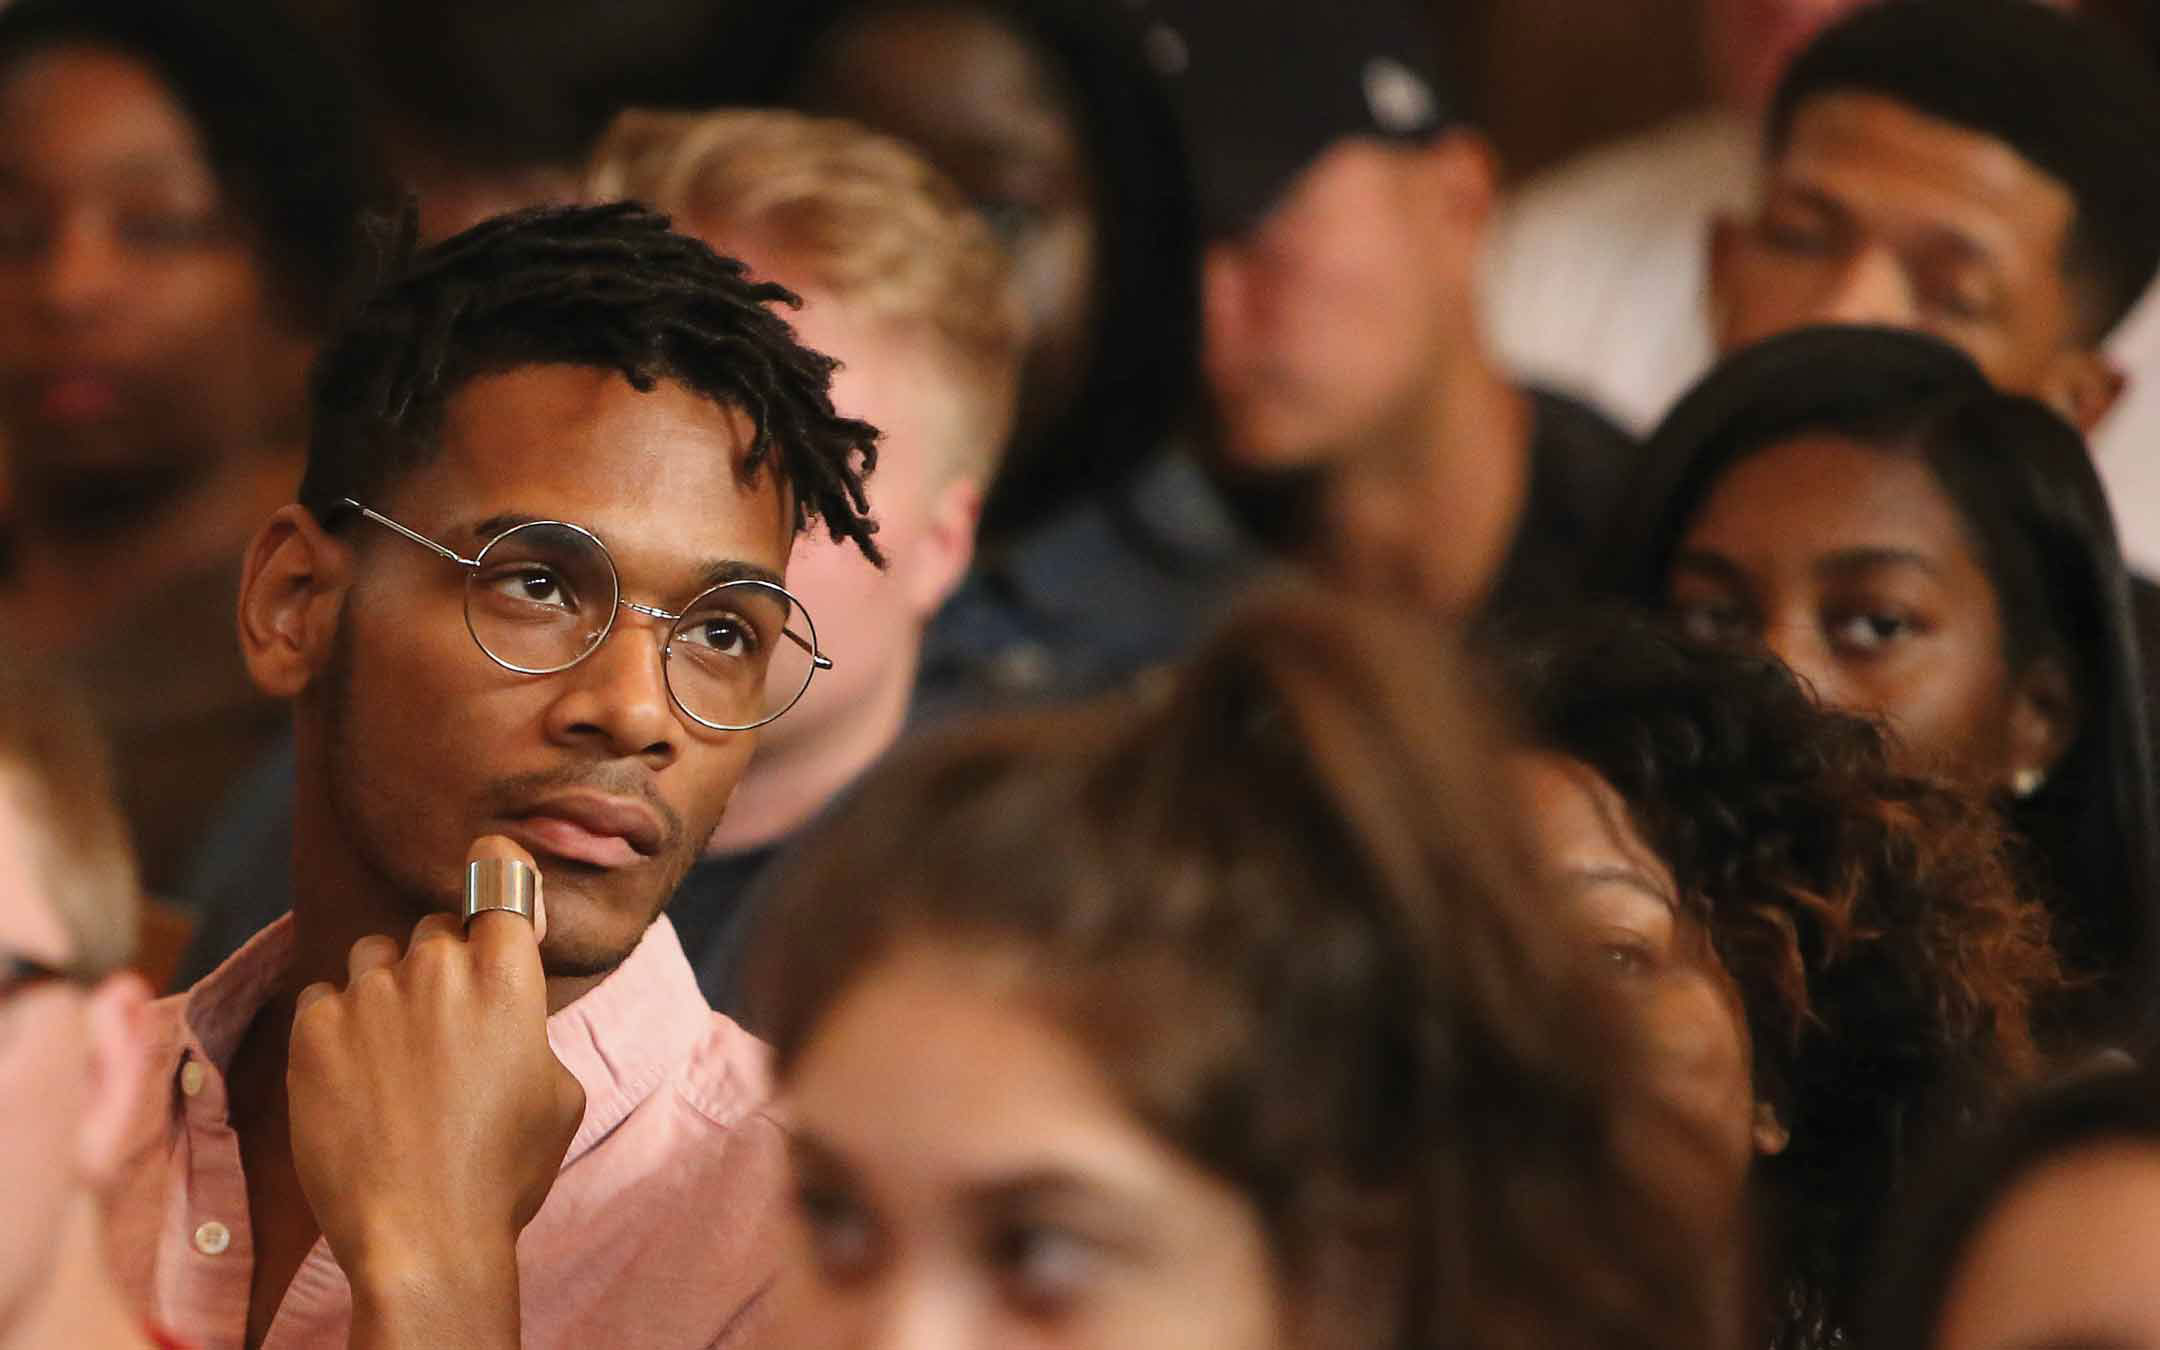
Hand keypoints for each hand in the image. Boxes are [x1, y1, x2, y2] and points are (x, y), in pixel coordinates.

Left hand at [288, 837, 584, 1344]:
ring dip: (388, 990)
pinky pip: (324, 998)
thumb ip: (530, 1029)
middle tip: (449, 1028)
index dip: (498, 867)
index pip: (498, 868)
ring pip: (376, 957)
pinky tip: (356, 1078)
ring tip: (396, 1056)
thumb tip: (509, 1014)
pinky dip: (339, 1027)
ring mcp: (368, 997)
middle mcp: (437, 969)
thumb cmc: (502, 1171)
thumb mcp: (558, 1092)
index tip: (494, 883)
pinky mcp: (313, 1032)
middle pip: (437, 927)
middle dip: (445, 962)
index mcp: (506, 975)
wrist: (421, 1235)